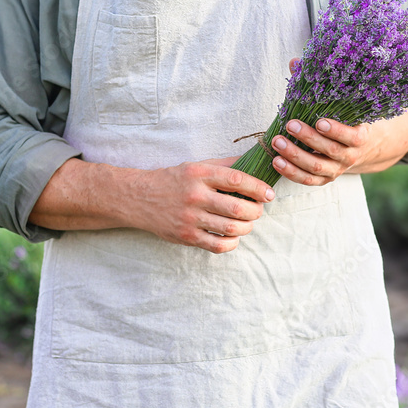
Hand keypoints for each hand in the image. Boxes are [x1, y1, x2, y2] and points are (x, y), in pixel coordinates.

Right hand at [128, 157, 274, 253]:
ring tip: (248, 222)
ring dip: (247, 227)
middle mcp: (195, 195)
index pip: (237, 180)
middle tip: (258, 210)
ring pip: (231, 228)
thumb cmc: (174, 180)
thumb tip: (254, 161)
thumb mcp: (196, 166)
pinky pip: (218, 245)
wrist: (139, 198)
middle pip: (237, 207)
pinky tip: (233, 236)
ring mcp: (190, 218)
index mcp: (199, 174)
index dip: (258, 188)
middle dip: (256, 211)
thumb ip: (225, 165)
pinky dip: (232, 243)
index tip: (268, 193)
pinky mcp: (186, 236)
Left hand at [269, 58, 407, 184]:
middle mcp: (350, 156)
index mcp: (360, 136)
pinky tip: (277, 161)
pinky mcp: (324, 180)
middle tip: (290, 125)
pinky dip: (291, 173)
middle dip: (308, 139)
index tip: (320, 121)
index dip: (336, 130)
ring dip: (295, 156)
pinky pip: (307, 180)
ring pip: (316, 168)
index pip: (352, 136)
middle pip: (330, 151)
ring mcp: (336, 170)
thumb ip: (318, 83)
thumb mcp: (339, 103)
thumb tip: (296, 62)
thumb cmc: (346, 118)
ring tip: (277, 142)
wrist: (362, 148)